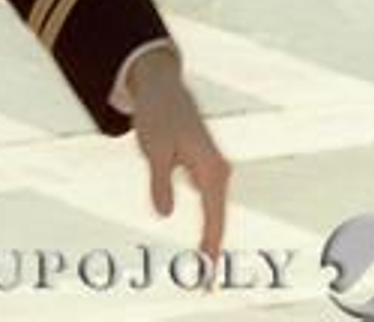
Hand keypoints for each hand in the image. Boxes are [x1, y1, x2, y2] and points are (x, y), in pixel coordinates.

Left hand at [128, 47, 230, 262]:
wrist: (161, 87)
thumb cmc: (157, 116)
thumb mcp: (153, 149)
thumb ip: (159, 182)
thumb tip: (164, 215)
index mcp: (212, 169)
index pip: (214, 218)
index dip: (211, 248)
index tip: (207, 274)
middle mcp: (220, 172)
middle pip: (219, 220)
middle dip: (214, 251)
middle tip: (205, 285)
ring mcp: (215, 170)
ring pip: (216, 213)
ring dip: (212, 240)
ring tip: (206, 271)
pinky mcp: (206, 169)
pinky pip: (210, 204)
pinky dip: (208, 224)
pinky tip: (205, 243)